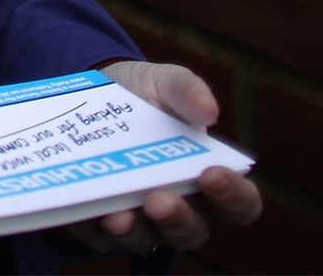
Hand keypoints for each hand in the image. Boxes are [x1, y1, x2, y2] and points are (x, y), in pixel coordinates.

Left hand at [67, 61, 262, 255]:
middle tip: (159, 200)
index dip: (234, 196)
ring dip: (133, 232)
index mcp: (208, 178)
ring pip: (145, 240)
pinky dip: (92, 227)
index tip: (213, 174)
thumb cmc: (145, 94)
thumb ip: (188, 91)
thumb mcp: (166, 82)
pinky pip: (97, 237)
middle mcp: (179, 207)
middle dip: (177, 219)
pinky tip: (83, 212)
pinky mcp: (99, 224)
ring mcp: (140, 220)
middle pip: (191, 231)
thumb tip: (209, 110)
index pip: (239, 204)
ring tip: (118, 216)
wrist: (92, 93)